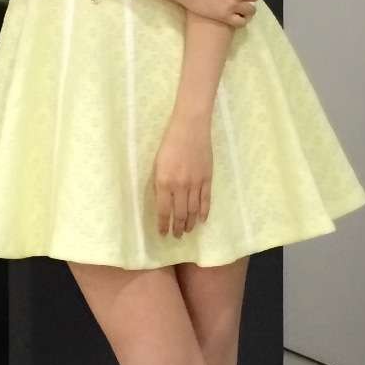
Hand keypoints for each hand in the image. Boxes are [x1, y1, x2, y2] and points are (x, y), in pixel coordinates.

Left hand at [151, 115, 213, 236]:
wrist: (190, 128)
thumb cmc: (169, 143)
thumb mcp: (158, 164)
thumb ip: (160, 184)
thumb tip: (162, 202)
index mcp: (164, 182)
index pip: (164, 211)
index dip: (163, 225)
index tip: (162, 234)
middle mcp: (180, 186)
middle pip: (179, 213)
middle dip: (177, 227)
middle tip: (176, 236)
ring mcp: (195, 183)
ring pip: (193, 210)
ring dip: (189, 223)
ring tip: (187, 231)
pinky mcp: (207, 178)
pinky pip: (206, 200)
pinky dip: (204, 212)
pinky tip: (201, 220)